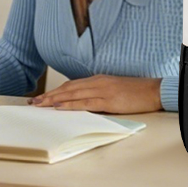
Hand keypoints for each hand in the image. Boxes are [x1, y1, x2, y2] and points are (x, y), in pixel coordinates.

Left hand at [30, 75, 161, 113]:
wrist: (154, 91)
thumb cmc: (136, 93)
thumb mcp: (114, 91)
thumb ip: (98, 95)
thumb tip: (84, 104)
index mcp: (98, 79)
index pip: (71, 85)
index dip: (55, 91)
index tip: (42, 97)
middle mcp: (97, 82)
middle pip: (67, 88)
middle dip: (49, 96)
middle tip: (33, 102)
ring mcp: (102, 90)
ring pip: (72, 94)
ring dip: (54, 100)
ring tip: (40, 105)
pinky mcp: (108, 100)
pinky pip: (85, 102)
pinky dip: (70, 104)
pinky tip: (59, 107)